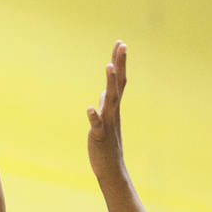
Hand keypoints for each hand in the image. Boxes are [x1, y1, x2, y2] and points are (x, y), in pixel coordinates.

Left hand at [87, 41, 126, 180]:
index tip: (121, 44)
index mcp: (114, 107)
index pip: (119, 80)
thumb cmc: (107, 144)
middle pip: (118, 84)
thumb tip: (104, 92)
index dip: (120, 62)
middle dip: (120, 64)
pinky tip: (89, 109)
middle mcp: (113, 112)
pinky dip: (94, 117)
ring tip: (109, 66)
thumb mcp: (106, 120)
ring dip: (110, 83)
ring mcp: (107, 123)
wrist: (111, 168)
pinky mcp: (99, 136)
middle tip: (122, 45)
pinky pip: (97, 125)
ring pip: (110, 101)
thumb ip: (105, 105)